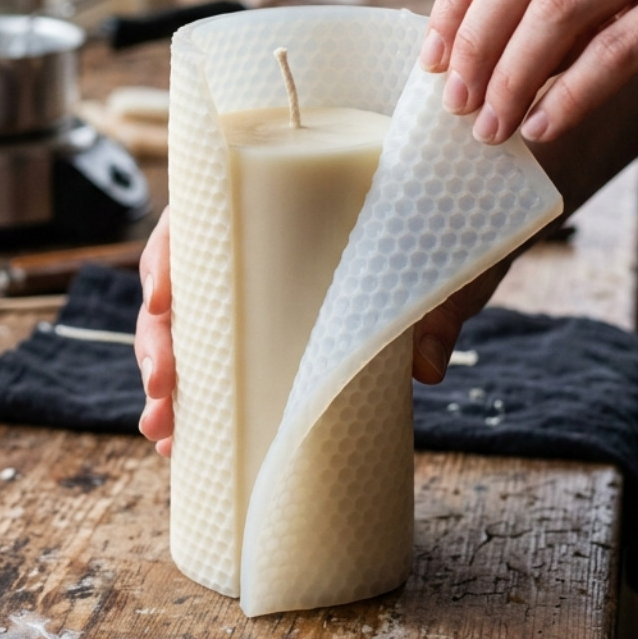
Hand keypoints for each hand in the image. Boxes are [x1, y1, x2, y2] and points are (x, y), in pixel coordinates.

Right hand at [133, 209, 512, 456]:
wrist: (478, 217)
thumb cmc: (449, 218)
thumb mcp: (444, 254)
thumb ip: (436, 304)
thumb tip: (427, 368)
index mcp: (281, 196)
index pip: (201, 217)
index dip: (168, 259)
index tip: (160, 301)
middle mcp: (261, 241)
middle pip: (184, 286)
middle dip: (159, 345)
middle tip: (162, 397)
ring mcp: (267, 287)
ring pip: (193, 330)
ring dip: (169, 384)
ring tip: (164, 436)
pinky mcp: (283, 329)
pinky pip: (227, 359)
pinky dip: (201, 400)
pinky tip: (185, 441)